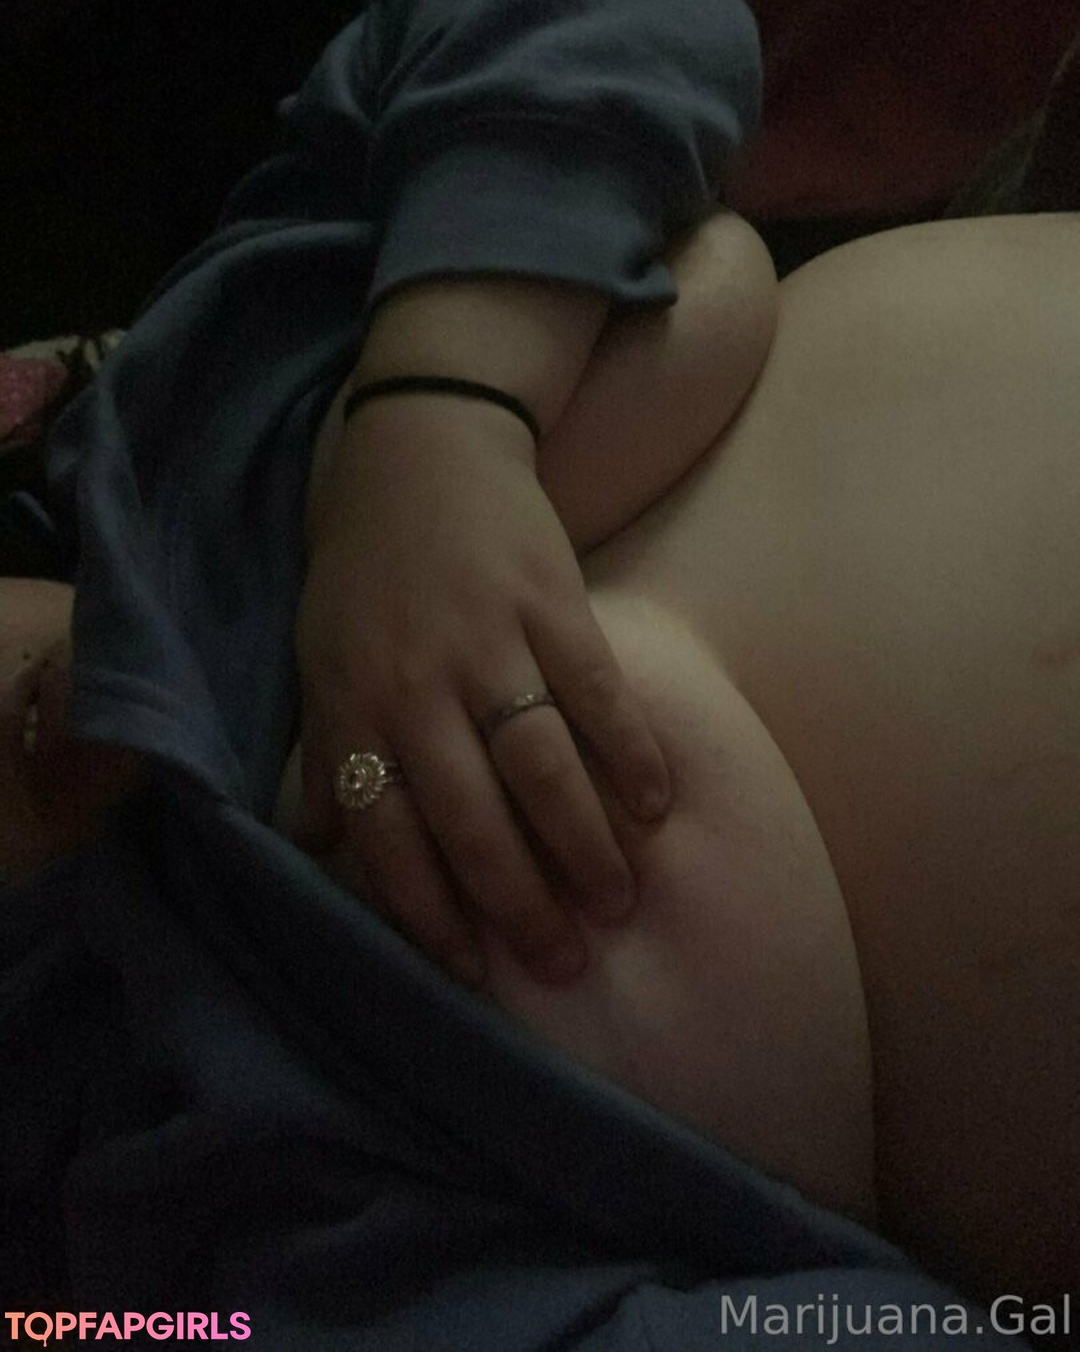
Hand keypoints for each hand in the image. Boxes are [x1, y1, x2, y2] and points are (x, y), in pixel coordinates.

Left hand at [292, 393, 670, 985]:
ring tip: (617, 903)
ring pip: (539, 767)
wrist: (419, 448)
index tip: (472, 971)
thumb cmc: (366, 568)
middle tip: (565, 961)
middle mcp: (417, 686)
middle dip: (519, 902)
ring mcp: (488, 642)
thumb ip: (328, 754)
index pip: (389, 835)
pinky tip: (654, 808)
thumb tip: (324, 848)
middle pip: (472, 818)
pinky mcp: (551, 602)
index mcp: (354, 707)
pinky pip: (596, 692)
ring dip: (583, 844)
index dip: (431, 911)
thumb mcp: (320, 659)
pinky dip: (629, 753)